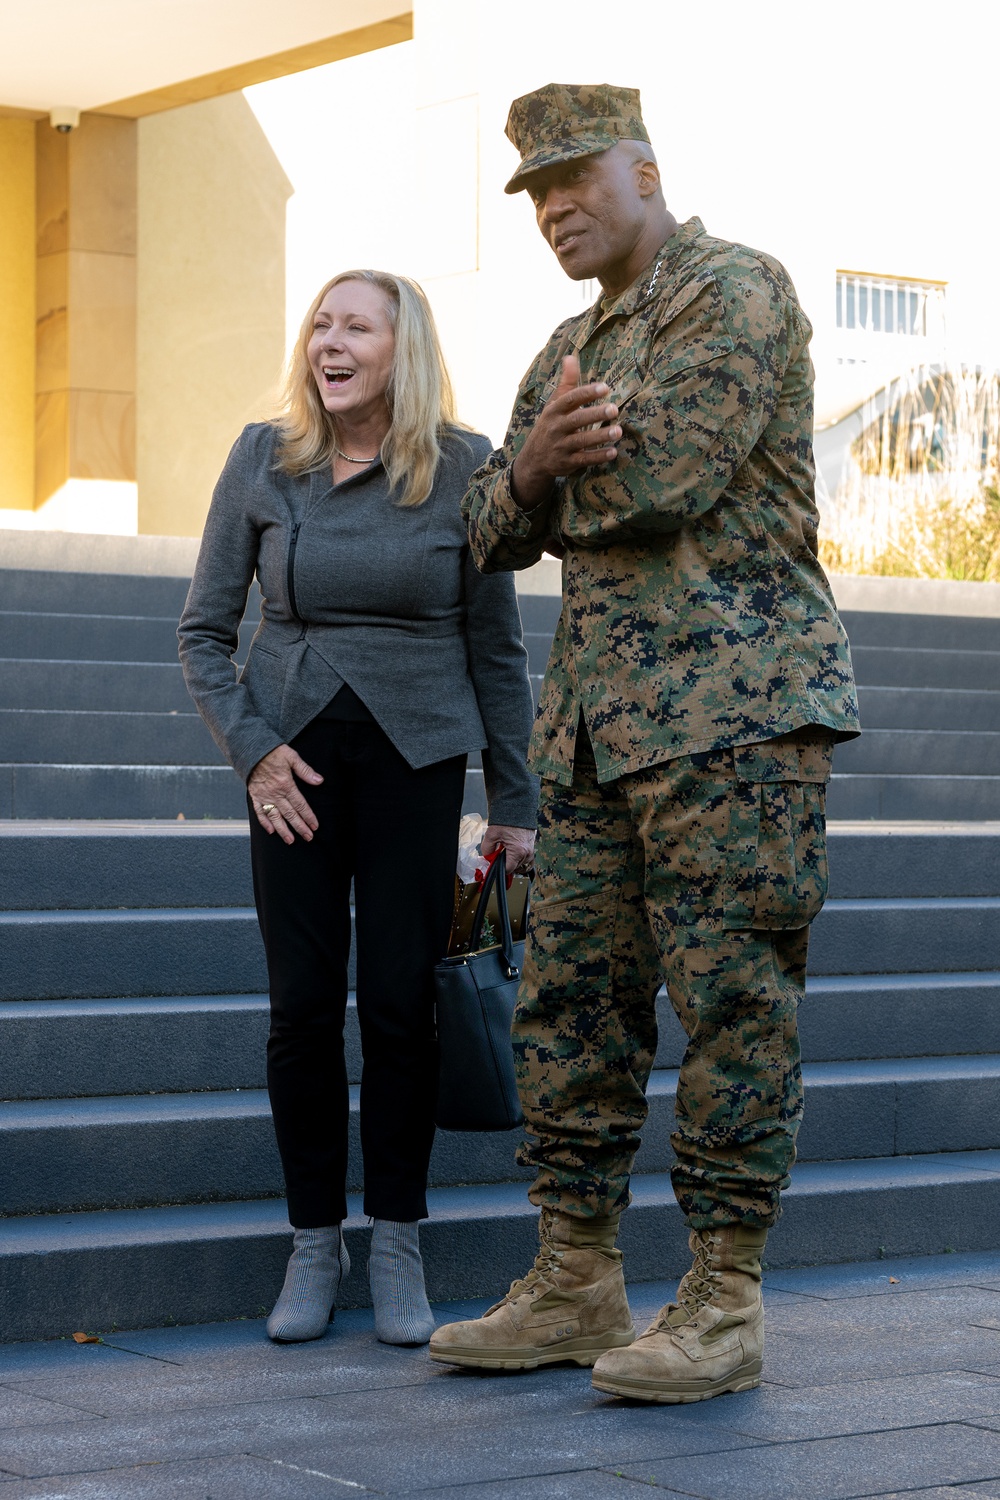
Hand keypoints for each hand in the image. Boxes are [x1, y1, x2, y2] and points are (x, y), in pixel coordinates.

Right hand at [247, 745, 322, 844]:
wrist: (251, 749)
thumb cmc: (272, 752)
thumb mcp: (292, 757)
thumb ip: (305, 770)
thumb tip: (319, 780)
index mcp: (286, 784)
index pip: (300, 805)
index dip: (308, 816)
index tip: (315, 826)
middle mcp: (275, 793)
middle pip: (290, 814)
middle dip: (300, 827)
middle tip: (308, 837)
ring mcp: (264, 796)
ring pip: (275, 817)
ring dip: (283, 830)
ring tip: (290, 840)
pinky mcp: (255, 796)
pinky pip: (259, 812)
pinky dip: (265, 822)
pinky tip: (271, 830)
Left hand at [482, 824, 535, 875]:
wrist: (516, 808)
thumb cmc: (505, 821)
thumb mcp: (491, 835)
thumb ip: (487, 850)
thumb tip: (487, 859)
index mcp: (518, 852)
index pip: (508, 869)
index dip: (499, 868)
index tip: (494, 863)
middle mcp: (527, 853)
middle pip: (515, 867)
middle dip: (506, 863)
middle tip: (498, 854)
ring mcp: (531, 849)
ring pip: (522, 864)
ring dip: (513, 861)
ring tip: (506, 851)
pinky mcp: (532, 845)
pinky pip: (527, 858)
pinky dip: (519, 857)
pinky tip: (512, 850)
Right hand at [511, 354, 620, 509]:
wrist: (534, 459)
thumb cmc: (550, 425)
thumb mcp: (554, 404)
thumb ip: (567, 383)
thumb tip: (570, 357)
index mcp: (554, 411)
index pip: (570, 399)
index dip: (587, 393)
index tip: (605, 388)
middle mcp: (556, 428)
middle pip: (577, 420)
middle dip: (595, 414)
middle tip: (615, 409)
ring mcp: (561, 446)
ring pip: (582, 441)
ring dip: (600, 436)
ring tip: (618, 431)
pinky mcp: (567, 463)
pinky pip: (584, 459)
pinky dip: (598, 457)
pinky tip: (613, 452)